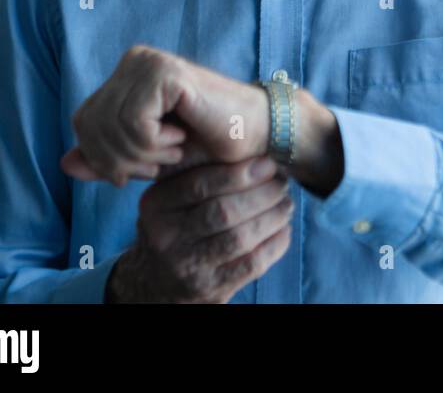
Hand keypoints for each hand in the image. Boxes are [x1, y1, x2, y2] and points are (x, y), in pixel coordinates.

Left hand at [60, 44, 267, 186]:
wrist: (256, 137)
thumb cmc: (207, 146)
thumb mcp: (147, 159)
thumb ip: (106, 160)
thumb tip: (64, 163)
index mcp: (125, 75)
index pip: (82, 123)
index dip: (104, 158)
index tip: (144, 168)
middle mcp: (133, 61)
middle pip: (89, 125)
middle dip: (121, 160)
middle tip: (161, 162)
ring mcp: (149, 63)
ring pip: (110, 126)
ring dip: (143, 154)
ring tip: (173, 150)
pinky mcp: (165, 73)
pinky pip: (134, 121)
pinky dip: (154, 143)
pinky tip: (180, 137)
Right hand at [105, 156, 292, 302]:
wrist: (156, 280)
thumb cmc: (178, 226)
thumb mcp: (173, 198)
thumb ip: (202, 173)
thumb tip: (256, 151)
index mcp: (156, 205)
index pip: (200, 185)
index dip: (240, 173)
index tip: (269, 163)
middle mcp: (165, 237)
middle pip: (223, 211)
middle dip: (262, 194)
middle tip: (283, 183)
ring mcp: (185, 267)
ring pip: (239, 238)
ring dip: (272, 217)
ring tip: (286, 204)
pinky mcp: (208, 289)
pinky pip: (250, 264)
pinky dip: (274, 245)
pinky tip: (283, 230)